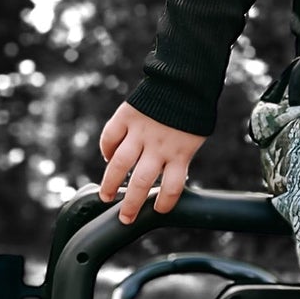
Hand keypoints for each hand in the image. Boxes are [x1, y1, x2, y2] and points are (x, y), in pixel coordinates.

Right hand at [97, 103, 206, 224]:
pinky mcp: (127, 117)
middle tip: (124, 218)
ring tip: (106, 196)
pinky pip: (110, 137)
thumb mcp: (193, 138)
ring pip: (120, 164)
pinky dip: (106, 149)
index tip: (158, 211)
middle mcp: (159, 146)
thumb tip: (164, 181)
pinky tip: (108, 157)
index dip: (165, 203)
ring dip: (111, 183)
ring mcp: (141, 132)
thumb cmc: (191, 112)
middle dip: (131, 205)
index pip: (172, 188)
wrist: (184, 80)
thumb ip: (179, 158)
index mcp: (181, 153)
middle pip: (142, 182)